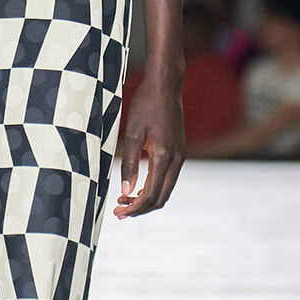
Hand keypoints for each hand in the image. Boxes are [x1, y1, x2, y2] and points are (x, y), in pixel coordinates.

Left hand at [114, 74, 184, 218]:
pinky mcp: (179, 152)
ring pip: (166, 190)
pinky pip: (168, 178)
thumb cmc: (146, 104)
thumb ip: (129, 164)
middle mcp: (177, 159)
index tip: (118, 213)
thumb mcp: (132, 133)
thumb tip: (126, 192)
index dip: (135, 208)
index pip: (151, 194)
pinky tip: (137, 187)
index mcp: (164, 156)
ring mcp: (180, 156)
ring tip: (125, 201)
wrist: (165, 86)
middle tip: (119, 212)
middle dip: (140, 209)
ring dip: (147, 199)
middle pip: (161, 197)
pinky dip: (154, 188)